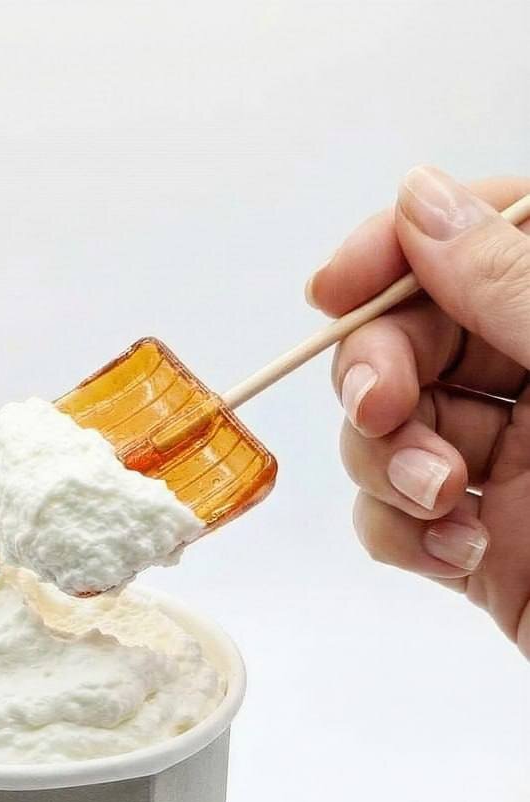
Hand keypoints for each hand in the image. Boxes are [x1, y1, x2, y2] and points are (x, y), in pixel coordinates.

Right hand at [307, 167, 529, 657]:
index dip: (394, 249)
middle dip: (378, 373)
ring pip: (388, 432)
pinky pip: (396, 519)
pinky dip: (404, 536)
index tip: (334, 288)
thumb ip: (512, 288)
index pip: (477, 240)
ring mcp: (510, 466)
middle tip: (379, 410)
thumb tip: (420, 202)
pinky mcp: (480, 545)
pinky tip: (458, 555)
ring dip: (390, 465)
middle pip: (411, 338)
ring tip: (443, 503)